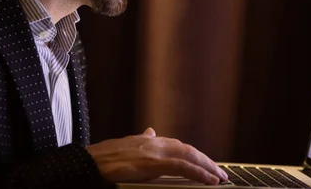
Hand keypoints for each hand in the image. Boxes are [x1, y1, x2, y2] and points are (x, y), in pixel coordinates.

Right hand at [86, 127, 227, 184]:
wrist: (91, 161)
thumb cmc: (105, 157)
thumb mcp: (127, 145)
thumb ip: (143, 139)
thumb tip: (151, 131)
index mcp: (149, 140)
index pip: (178, 145)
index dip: (194, 154)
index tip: (205, 163)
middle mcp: (154, 142)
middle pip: (187, 149)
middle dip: (205, 161)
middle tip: (220, 172)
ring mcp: (154, 152)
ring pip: (188, 156)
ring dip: (207, 167)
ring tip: (219, 178)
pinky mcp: (152, 163)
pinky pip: (181, 167)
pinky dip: (197, 172)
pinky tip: (207, 180)